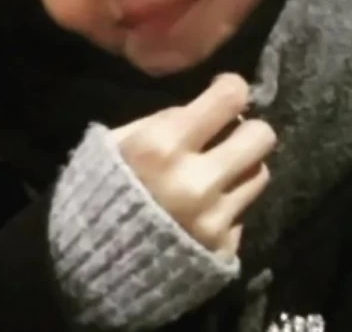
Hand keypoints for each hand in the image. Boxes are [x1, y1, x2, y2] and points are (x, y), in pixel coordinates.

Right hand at [111, 73, 275, 258]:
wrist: (90, 264)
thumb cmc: (97, 192)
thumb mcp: (115, 143)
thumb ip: (159, 122)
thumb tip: (200, 110)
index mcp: (162, 146)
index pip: (229, 98)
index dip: (232, 88)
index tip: (225, 92)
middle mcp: (196, 180)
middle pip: (261, 136)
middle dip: (247, 129)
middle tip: (230, 134)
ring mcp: (214, 217)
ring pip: (260, 173)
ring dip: (241, 167)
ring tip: (217, 173)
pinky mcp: (223, 247)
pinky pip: (242, 213)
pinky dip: (226, 206)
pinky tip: (201, 209)